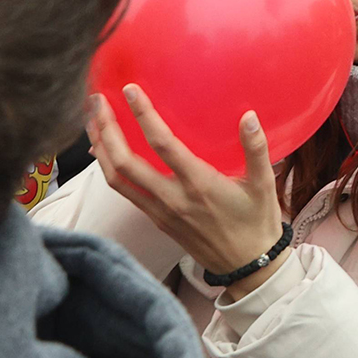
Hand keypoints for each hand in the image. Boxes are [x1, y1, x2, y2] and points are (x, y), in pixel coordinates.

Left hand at [86, 86, 285, 302]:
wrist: (246, 266)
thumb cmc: (257, 221)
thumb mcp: (264, 184)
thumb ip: (257, 148)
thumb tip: (248, 115)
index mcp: (198, 184)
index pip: (162, 144)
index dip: (143, 116)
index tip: (129, 91)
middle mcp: (171, 198)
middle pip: (124, 163)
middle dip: (106, 130)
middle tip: (97, 102)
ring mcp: (159, 212)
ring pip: (116, 180)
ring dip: (101, 149)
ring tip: (93, 122)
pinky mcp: (156, 221)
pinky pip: (124, 192)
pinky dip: (109, 169)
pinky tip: (106, 153)